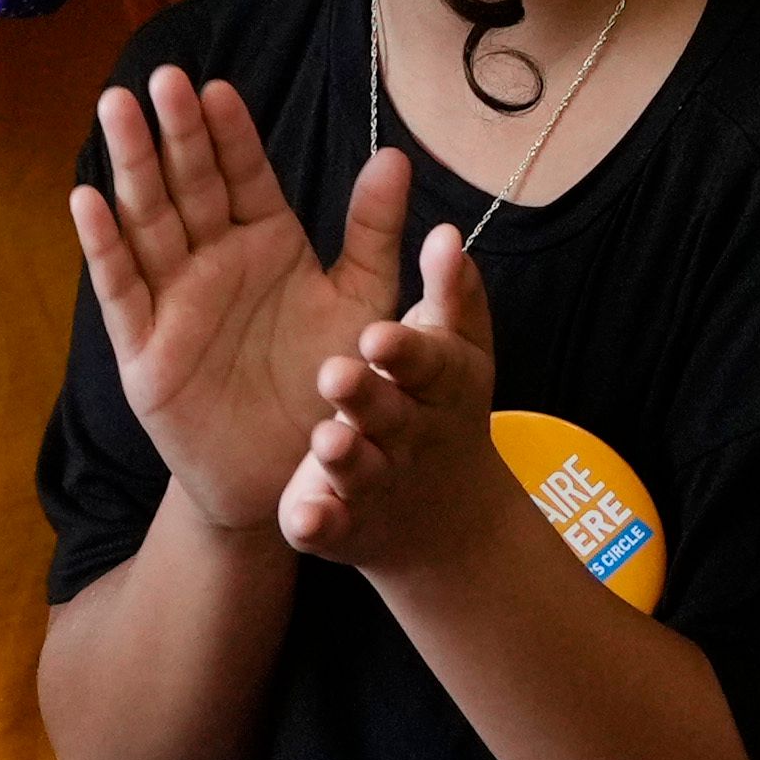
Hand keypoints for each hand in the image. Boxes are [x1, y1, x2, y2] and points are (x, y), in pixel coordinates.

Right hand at [74, 72, 380, 537]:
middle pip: (190, 184)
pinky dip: (104, 245)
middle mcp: (215, 261)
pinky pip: (122, 289)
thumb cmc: (330, 385)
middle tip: (161, 78)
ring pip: (149, 221)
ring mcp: (176, 300)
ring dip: (131, 167)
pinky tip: (87, 198)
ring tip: (117, 110)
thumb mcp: (363, 303)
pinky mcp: (146, 348)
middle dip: (175, 132)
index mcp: (266, 241)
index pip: (243, 174)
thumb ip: (373, 232)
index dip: (229, 132)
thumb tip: (397, 156)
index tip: (218, 87)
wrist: (297, 475)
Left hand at [278, 203, 516, 582]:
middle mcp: (409, 434)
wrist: (447, 517)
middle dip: (366, 396)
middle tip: (336, 373)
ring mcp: (376, 482)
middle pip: (389, 414)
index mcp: (438, 385)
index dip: (404, 350)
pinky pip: (330, 525)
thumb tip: (447, 233)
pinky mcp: (345, 525)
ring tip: (326, 439)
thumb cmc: (440, 404)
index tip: (376, 334)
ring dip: (345, 456)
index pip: (425, 361)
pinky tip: (304, 517)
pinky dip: (320, 523)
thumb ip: (451, 291)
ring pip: (358, 469)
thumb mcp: (454, 348)